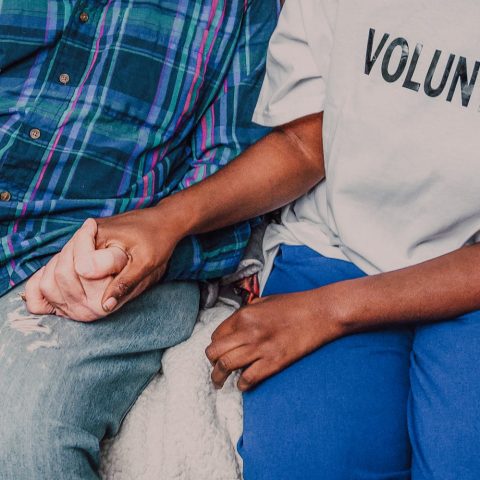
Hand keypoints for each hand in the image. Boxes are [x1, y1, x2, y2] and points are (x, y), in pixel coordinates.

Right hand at [25, 202, 184, 320]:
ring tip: (82, 307)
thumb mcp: (147, 262)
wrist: (160, 222)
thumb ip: (125, 282)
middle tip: (93, 310)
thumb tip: (104, 307)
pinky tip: (67, 299)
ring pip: (54, 272)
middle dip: (73, 296)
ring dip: (63, 294)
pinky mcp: (79, 248)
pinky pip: (56, 268)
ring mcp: (79, 241)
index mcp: (98, 235)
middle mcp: (83, 236)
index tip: (102, 304)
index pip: (80, 269)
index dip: (90, 290)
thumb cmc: (157, 239)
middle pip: (61, 273)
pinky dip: (57, 285)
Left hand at [205, 288, 346, 390]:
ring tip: (219, 382)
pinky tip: (243, 384)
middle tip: (214, 368)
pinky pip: (249, 378)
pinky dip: (242, 384)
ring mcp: (260, 348)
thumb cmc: (295, 304)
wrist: (321, 312)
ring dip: (219, 377)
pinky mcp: (274, 362)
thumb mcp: (265, 301)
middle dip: (211, 362)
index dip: (215, 345)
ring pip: (226, 366)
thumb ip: (248, 312)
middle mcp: (247, 331)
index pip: (216, 335)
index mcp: (244, 315)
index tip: (218, 351)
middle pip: (215, 352)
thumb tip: (237, 323)